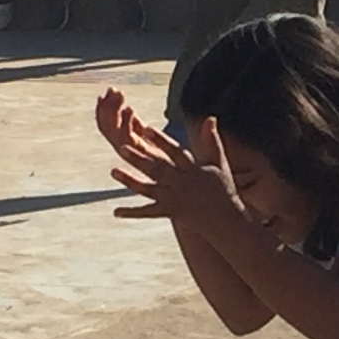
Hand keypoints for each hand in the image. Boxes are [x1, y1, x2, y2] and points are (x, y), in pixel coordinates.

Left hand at [96, 87, 245, 227]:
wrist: (225, 220)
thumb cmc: (223, 189)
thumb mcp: (219, 163)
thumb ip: (212, 140)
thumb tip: (210, 118)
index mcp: (191, 170)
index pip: (174, 152)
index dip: (160, 140)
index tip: (146, 128)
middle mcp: (180, 184)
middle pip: (156, 169)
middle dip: (139, 158)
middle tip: (121, 147)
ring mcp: (173, 199)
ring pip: (148, 188)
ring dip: (129, 180)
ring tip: (113, 171)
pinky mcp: (169, 212)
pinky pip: (148, 212)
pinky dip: (132, 212)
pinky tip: (116, 212)